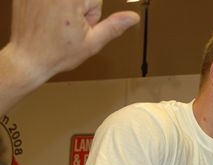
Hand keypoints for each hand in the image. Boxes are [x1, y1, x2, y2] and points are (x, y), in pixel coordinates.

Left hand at [7, 0, 139, 84]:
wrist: (27, 58)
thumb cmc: (56, 54)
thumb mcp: (92, 43)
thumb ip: (114, 26)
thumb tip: (133, 17)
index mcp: (70, 0)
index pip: (95, 0)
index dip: (90, 15)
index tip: (77, 25)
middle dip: (78, 8)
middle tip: (66, 25)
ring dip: (63, 7)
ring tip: (55, 22)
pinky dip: (48, 5)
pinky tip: (44, 17)